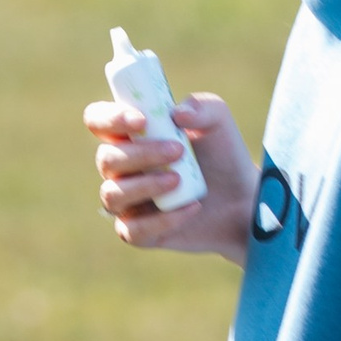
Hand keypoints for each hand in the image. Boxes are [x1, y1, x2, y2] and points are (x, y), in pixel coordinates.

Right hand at [86, 88, 256, 267]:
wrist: (243, 200)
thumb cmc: (223, 156)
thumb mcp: (218, 122)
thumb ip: (202, 107)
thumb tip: (177, 114)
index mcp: (130, 136)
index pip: (98, 120)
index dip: (110, 118)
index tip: (142, 121)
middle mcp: (121, 169)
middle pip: (106, 159)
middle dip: (140, 154)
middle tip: (178, 150)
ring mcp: (127, 202)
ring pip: (111, 195)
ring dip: (144, 186)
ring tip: (179, 181)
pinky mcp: (138, 233)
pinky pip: (132, 230)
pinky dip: (160, 221)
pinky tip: (190, 209)